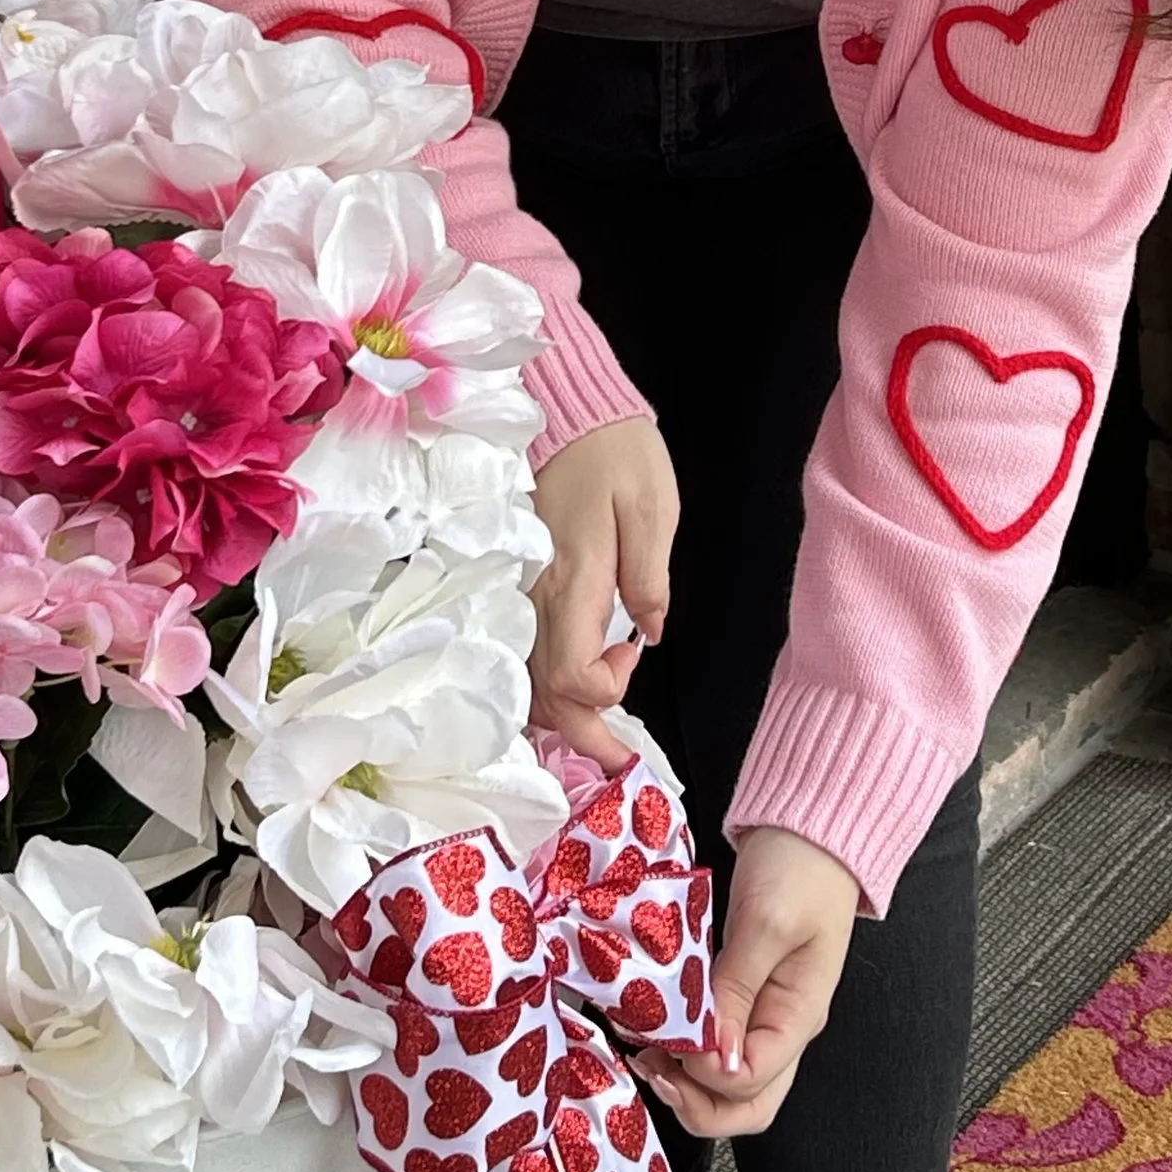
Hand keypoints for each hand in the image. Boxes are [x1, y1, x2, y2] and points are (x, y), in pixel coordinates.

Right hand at [528, 414, 676, 773]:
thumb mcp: (652, 508)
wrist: (567, 412)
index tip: (633, 658)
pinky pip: (520, 652)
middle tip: (616, 760)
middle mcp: (537, 595)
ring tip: (596, 730)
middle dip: (581, 735)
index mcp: (574, 579)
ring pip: (525, 679)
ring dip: (558, 714)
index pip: (574, 675)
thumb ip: (649, 576)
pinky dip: (540, 684)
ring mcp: (522, 590)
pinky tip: (566, 688)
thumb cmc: (616, 453)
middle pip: (544, 693)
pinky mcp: (521, 583)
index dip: (606, 690)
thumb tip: (649, 633)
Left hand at [635, 826, 858, 1140]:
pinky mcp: (744, 991)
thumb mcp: (766, 925)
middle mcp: (785, 1026)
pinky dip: (685, 1048)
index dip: (706, 1075)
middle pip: (747, 1105)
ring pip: (729, 1083)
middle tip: (654, 1068)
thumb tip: (712, 1055)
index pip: (751, 1082)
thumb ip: (736, 990)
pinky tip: (657, 1029)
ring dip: (686, 1080)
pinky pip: (716, 1041)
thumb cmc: (801, 867)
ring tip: (647, 1051)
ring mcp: (765, 1012)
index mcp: (799, 1017)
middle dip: (696, 1102)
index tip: (675, 1041)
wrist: (810, 823)